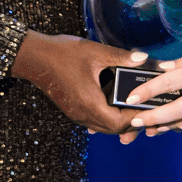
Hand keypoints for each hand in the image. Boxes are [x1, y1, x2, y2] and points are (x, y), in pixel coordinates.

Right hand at [10, 31, 145, 135]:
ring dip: (118, 120)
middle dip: (130, 121)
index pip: (119, 123)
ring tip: (131, 106)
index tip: (148, 107)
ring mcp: (75, 114)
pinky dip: (106, 117)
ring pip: (102, 127)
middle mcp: (82, 113)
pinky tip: (112, 103)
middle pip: (112, 129)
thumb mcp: (95, 52)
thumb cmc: (62, 54)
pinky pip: (93, 121)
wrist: (33, 57)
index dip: (135, 118)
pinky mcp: (71, 110)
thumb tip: (144, 58)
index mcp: (90, 103)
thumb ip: (121, 57)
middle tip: (144, 108)